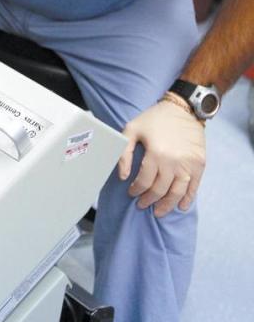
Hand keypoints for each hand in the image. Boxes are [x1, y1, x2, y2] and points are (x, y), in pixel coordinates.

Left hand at [118, 96, 206, 217]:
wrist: (183, 109)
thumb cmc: (154, 119)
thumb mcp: (131, 130)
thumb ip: (124, 153)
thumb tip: (122, 176)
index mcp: (156, 154)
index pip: (144, 181)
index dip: (136, 190)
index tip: (131, 193)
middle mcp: (174, 162)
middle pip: (160, 190)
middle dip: (149, 200)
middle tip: (142, 205)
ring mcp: (189, 165)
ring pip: (177, 192)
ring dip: (167, 205)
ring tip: (158, 212)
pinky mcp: (200, 164)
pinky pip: (194, 187)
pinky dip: (187, 199)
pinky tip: (181, 206)